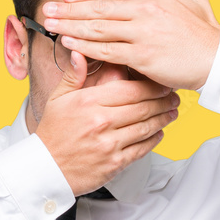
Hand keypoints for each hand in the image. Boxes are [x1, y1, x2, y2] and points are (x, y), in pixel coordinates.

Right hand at [35, 52, 179, 196]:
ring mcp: (109, 144)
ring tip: (171, 112)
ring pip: (146, 127)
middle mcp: (101, 122)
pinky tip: (159, 132)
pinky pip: (141, 149)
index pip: (130, 89)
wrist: (45, 169)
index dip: (152, 86)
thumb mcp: (58, 99)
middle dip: (163, 101)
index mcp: (88, 103)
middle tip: (173, 96)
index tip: (162, 84)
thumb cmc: (52, 133)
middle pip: (143, 107)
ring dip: (163, 119)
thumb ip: (73, 75)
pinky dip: (154, 140)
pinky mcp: (114, 163)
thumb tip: (80, 51)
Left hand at [40, 0, 219, 90]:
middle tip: (46, 10)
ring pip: (98, 28)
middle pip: (99, 10)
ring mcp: (142, 33)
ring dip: (70, 26)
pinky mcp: (142, 55)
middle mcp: (145, 11)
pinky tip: (67, 43)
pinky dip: (84, 46)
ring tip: (50, 25)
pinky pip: (107, 51)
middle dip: (69, 10)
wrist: (219, 60)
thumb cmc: (206, 35)